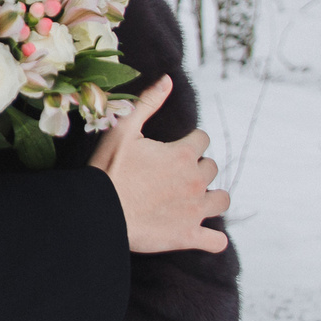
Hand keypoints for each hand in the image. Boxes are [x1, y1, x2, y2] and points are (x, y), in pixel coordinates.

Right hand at [87, 76, 228, 254]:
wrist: (98, 212)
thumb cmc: (107, 170)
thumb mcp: (123, 129)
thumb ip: (148, 103)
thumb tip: (168, 79)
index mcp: (183, 154)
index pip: (202, 140)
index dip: (190, 142)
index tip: (175, 150)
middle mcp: (195, 180)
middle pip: (212, 168)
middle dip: (198, 169)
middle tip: (176, 176)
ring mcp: (195, 211)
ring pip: (222, 200)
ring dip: (212, 198)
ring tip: (194, 200)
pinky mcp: (189, 236)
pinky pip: (216, 241)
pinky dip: (213, 239)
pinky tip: (203, 235)